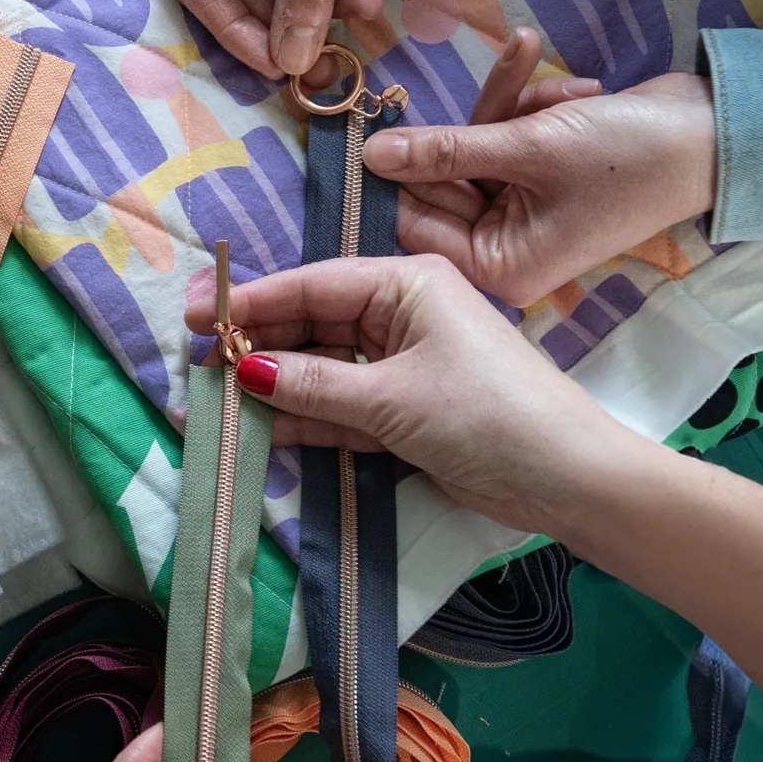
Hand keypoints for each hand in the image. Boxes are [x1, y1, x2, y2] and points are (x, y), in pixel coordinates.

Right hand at [187, 255, 640, 534]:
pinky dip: (307, 417)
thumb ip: (312, 385)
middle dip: (259, 343)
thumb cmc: (484, 414)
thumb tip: (245, 371)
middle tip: (196, 359)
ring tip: (216, 397)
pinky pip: (343, 406)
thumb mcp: (390, 398)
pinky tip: (262, 427)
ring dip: (277, 384)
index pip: (313, 284)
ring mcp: (405, 363)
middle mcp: (403, 313)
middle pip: (314, 323)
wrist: (566, 477)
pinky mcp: (408, 410)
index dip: (252, 302)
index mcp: (407, 283)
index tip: (197, 317)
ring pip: (324, 367)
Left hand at [366, 31, 716, 306]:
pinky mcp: (540, 175)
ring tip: (568, 93)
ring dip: (516, 107)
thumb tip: (371, 154)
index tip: (405, 126)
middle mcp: (506, 250)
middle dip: (484, 124)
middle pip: (444, 179)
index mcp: (499, 268)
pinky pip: (506, 133)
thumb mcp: (527, 147)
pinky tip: (581, 90)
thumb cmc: (628, 155)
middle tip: (521, 89)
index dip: (409, 173)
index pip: (414, 222)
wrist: (718, 131)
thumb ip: (443, 150)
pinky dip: (534, 106)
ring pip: (475, 145)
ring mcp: (524, 212)